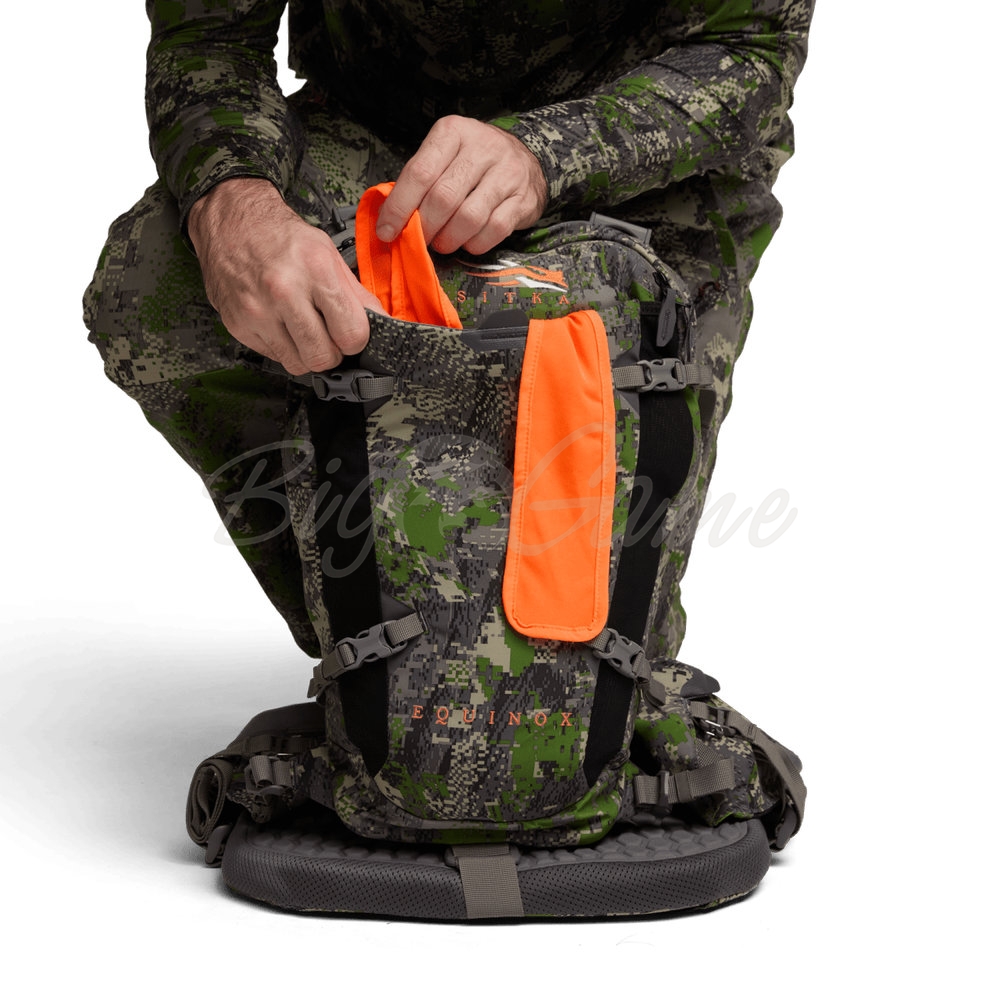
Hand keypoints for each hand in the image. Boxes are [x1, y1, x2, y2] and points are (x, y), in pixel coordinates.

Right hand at [188, 178, 385, 374]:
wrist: (231, 222)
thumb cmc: (281, 237)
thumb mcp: (327, 254)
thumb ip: (356, 294)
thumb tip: (382, 324)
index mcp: (315, 270)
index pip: (351, 335)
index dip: (356, 340)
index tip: (351, 333)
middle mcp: (284, 291)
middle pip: (323, 357)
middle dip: (332, 353)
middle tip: (329, 337)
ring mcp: (257, 311)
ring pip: (298, 365)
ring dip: (307, 354)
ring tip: (305, 331)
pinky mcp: (238, 325)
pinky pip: (274, 357)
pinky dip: (283, 348)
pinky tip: (282, 325)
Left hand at [376, 116, 546, 254]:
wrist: (526, 161)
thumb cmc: (474, 162)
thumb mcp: (444, 157)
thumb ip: (419, 182)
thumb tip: (391, 220)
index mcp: (453, 132)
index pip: (420, 173)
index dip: (399, 207)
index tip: (386, 231)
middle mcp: (482, 147)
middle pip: (444, 198)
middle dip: (426, 227)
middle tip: (420, 239)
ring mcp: (507, 172)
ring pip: (469, 218)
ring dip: (449, 239)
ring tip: (443, 242)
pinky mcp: (523, 198)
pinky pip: (494, 230)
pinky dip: (475, 244)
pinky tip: (468, 241)